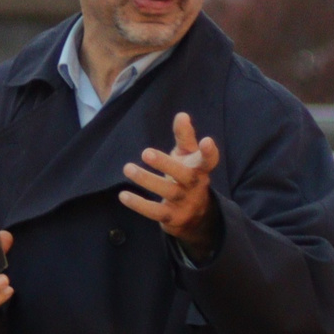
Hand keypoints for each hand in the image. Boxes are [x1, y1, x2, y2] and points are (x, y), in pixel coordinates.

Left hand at [120, 112, 220, 253]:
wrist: (194, 215)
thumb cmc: (187, 175)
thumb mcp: (188, 156)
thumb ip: (185, 137)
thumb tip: (182, 115)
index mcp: (200, 169)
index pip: (209, 160)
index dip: (209, 152)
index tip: (206, 141)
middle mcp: (195, 186)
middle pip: (184, 175)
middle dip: (166, 164)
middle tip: (145, 152)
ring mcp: (185, 203)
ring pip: (167, 192)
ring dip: (146, 180)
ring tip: (128, 168)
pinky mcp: (172, 218)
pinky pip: (155, 212)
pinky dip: (139, 205)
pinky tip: (123, 195)